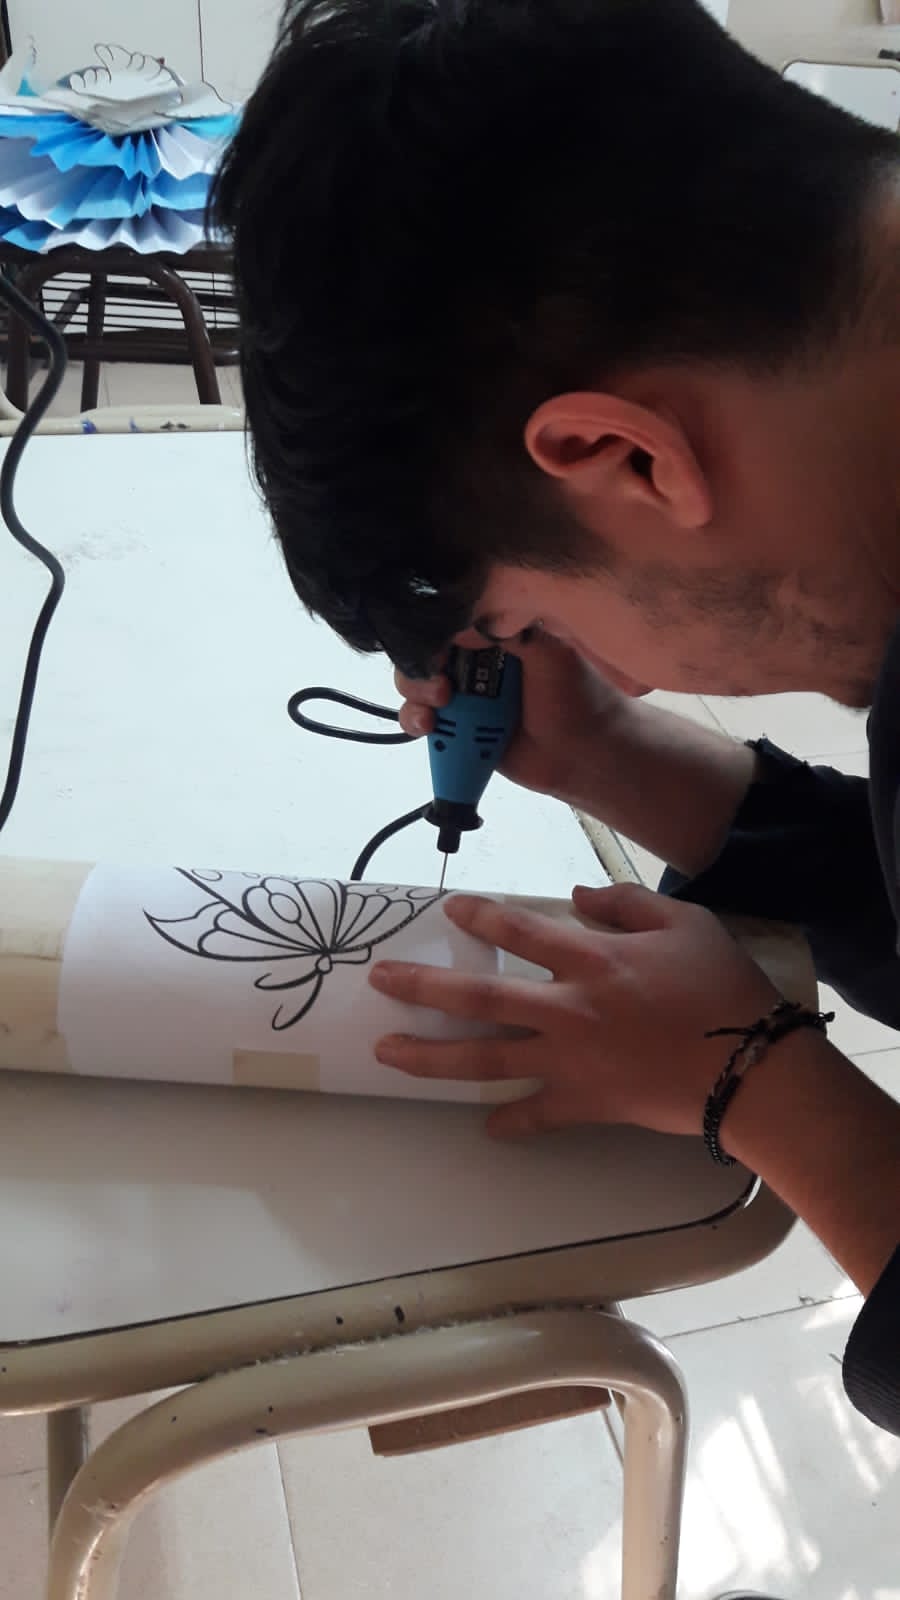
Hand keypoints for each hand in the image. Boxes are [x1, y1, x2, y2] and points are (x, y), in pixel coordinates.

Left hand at [369, 884, 780, 1138]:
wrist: (752, 1070)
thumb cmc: (723, 988)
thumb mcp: (685, 923)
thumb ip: (626, 903)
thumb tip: (577, 897)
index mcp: (590, 959)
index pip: (517, 929)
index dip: (479, 916)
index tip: (449, 910)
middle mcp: (566, 1009)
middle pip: (478, 997)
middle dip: (422, 987)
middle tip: (380, 981)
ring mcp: (570, 1061)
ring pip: (485, 1060)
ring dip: (430, 1057)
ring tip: (387, 1054)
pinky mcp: (586, 1103)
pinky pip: (535, 1115)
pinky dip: (509, 1122)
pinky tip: (486, 1126)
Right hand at [394, 629, 630, 798]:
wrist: (586, 758)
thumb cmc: (580, 697)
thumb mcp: (551, 650)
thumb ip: (508, 629)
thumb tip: (458, 623)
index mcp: (499, 630)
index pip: (451, 618)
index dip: (435, 630)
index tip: (436, 647)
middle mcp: (478, 657)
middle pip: (425, 648)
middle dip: (421, 665)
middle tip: (441, 688)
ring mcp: (466, 692)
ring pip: (416, 683)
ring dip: (416, 694)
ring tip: (438, 710)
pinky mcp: (458, 725)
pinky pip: (421, 718)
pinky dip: (416, 720)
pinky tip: (430, 727)